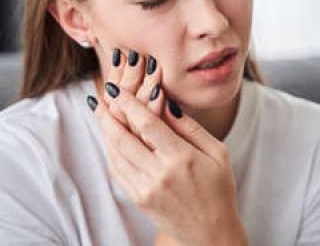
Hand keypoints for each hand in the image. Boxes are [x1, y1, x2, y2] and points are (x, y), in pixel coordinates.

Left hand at [88, 48, 242, 245]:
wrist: (210, 234)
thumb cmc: (219, 190)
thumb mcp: (216, 153)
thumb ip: (190, 127)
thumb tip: (165, 102)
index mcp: (181, 159)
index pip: (147, 123)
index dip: (128, 103)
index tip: (116, 88)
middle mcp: (159, 174)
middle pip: (123, 137)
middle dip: (108, 114)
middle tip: (100, 96)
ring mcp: (145, 189)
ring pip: (115, 153)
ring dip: (106, 131)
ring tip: (102, 113)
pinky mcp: (138, 199)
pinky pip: (117, 170)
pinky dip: (110, 151)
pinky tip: (111, 138)